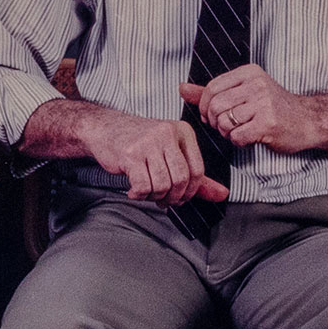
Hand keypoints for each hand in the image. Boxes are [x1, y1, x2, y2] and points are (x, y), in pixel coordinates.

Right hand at [77, 106, 229, 205]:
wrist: (105, 128)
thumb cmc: (140, 142)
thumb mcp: (171, 153)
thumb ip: (197, 176)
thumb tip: (222, 194)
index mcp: (183, 131)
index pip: (198, 170)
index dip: (191, 192)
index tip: (180, 197)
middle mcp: (168, 133)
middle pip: (181, 180)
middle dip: (172, 197)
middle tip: (162, 199)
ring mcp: (148, 142)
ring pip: (162, 185)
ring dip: (153, 197)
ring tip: (146, 191)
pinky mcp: (130, 153)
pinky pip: (142, 186)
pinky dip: (138, 195)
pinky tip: (133, 189)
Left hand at [182, 65, 319, 153]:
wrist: (308, 120)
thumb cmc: (274, 107)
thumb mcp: (244, 92)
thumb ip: (211, 91)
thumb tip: (181, 88)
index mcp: (249, 73)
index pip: (212, 88)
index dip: (205, 107)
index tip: (211, 116)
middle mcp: (256, 84)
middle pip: (216, 106)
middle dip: (215, 122)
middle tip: (226, 127)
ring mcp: (264, 103)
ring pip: (225, 122)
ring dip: (227, 133)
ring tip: (239, 131)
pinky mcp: (269, 123)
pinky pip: (238, 136)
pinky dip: (239, 142)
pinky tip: (249, 138)